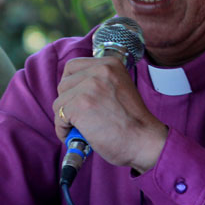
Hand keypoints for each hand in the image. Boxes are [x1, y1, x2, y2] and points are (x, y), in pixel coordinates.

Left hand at [52, 56, 167, 173]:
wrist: (145, 141)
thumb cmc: (133, 123)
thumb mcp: (118, 89)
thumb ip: (98, 83)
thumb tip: (71, 90)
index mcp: (110, 63)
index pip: (73, 67)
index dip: (71, 86)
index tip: (76, 100)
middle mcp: (100, 70)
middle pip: (64, 84)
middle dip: (67, 103)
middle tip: (79, 118)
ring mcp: (89, 86)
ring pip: (59, 101)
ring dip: (65, 118)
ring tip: (80, 129)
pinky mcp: (80, 105)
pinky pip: (59, 117)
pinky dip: (63, 130)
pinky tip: (75, 136)